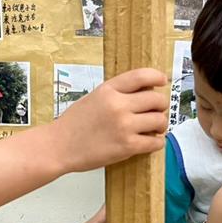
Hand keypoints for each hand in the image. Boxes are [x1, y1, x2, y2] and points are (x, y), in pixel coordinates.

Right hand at [51, 68, 168, 171]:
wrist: (58, 146)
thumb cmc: (74, 124)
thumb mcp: (94, 97)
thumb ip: (117, 93)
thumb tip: (145, 91)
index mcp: (108, 90)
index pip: (142, 75)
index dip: (157, 77)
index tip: (163, 81)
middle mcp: (118, 105)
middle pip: (156, 99)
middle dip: (160, 106)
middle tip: (156, 112)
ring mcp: (124, 126)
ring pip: (160, 120)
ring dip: (160, 125)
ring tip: (154, 129)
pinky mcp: (127, 146)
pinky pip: (155, 142)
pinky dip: (156, 142)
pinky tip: (149, 142)